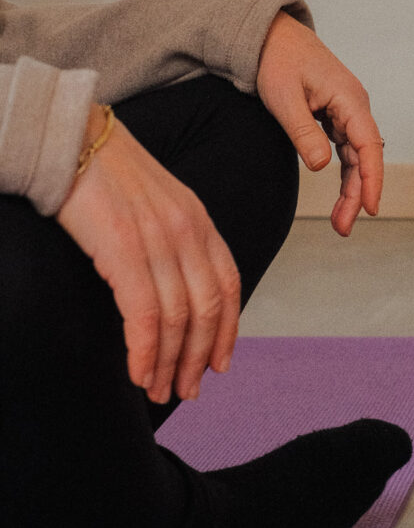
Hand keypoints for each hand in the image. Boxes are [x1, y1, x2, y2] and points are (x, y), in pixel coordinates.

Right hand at [57, 106, 240, 403]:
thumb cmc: (108, 175)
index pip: (228, 285)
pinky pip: (143, 313)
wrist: (71, 136)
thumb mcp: (159, 205)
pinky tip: (138, 373)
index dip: (228, 330)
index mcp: (201, 221)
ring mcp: (159, 240)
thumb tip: (176, 289)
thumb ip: (175, 242)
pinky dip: (144, 350)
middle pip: (207, 309)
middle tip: (187, 390)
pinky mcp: (123, 249)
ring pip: (177, 318)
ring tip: (158, 391)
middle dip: (198, 357)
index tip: (220, 363)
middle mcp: (189, 232)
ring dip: (168, 363)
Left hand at [256, 12, 383, 236]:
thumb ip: (303, 132)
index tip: (370, 208)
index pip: (369, 145)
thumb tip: (322, 166)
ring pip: (355, 158)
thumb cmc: (275, 60)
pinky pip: (345, 150)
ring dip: (351, 189)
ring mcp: (346, 112)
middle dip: (358, 194)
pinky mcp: (335, 116)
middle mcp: (354, 106)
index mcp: (349, 99)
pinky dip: (343, 175)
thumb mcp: (283, 97)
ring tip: (340, 222)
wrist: (267, 35)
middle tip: (344, 228)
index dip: (372, 179)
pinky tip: (340, 196)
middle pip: (364, 158)